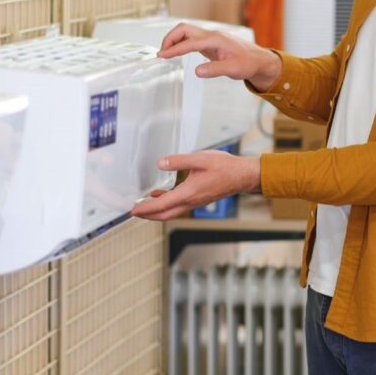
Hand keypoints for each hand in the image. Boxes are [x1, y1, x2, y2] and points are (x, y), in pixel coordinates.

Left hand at [130, 150, 261, 220]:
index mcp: (189, 193)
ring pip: (171, 212)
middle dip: (147, 215)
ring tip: (143, 206)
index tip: (132, 210)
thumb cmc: (225, 167)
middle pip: (164, 215)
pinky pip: (178, 206)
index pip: (162, 205)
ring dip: (156, 211)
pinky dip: (166, 204)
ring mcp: (195, 202)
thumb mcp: (200, 159)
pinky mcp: (198, 199)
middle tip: (134, 212)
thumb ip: (179, 161)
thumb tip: (160, 164)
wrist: (242, 176)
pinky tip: (161, 195)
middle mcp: (191, 202)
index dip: (145, 209)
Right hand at [158, 23, 281, 90]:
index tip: (162, 56)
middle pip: (184, 29)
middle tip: (161, 53)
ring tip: (165, 53)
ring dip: (174, 40)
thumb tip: (197, 71)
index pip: (189, 42)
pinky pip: (190, 39)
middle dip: (170, 39)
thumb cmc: (249, 63)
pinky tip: (177, 52)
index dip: (174, 49)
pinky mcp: (209, 43)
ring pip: (186, 32)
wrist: (259, 60)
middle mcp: (211, 35)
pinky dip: (180, 43)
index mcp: (216, 39)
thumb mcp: (234, 69)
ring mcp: (210, 38)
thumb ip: (215, 70)